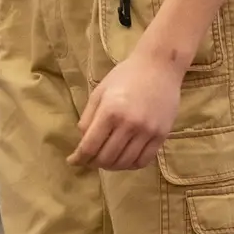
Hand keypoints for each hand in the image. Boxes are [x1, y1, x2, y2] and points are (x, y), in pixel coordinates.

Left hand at [69, 51, 181, 171]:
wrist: (160, 66)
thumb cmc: (126, 75)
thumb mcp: (100, 91)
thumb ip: (88, 116)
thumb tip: (82, 141)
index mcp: (110, 111)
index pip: (90, 146)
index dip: (79, 158)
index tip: (72, 161)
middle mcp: (129, 124)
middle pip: (106, 158)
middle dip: (93, 163)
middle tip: (89, 161)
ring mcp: (147, 131)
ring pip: (125, 162)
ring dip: (111, 167)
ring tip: (105, 162)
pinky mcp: (161, 135)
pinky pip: (144, 160)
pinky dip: (131, 165)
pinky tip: (124, 160)